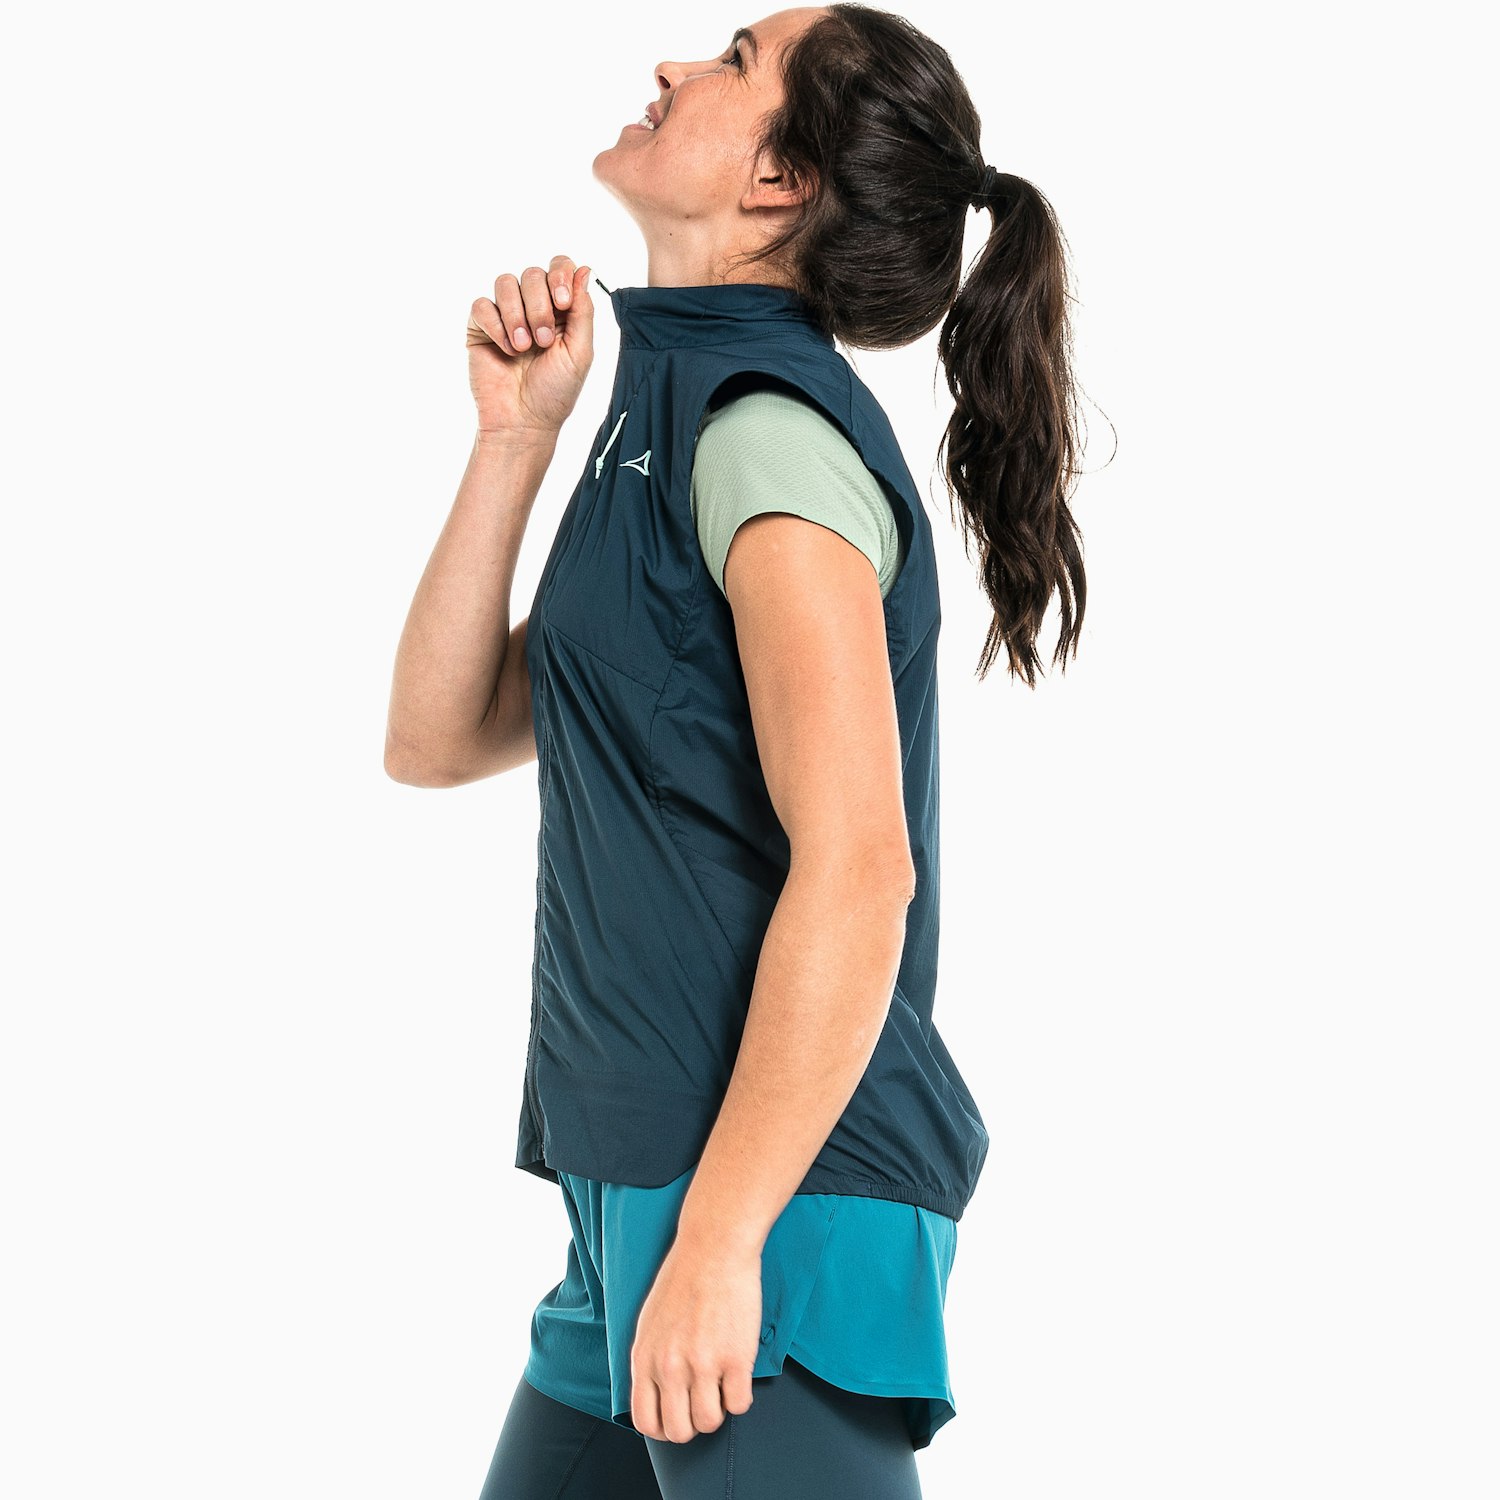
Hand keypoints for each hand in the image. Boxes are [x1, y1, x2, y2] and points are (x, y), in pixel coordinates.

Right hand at [466, 256, 594, 439]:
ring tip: (523, 347)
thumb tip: (584, 269)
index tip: (563, 303)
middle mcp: (532, 306)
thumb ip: (583, 310)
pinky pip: (482, 305)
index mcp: (560, 310)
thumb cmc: (555, 392)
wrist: (524, 420)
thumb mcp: (580, 351)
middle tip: (542, 341)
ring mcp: (505, 315)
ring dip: (517, 315)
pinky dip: (496, 326)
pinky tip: (506, 349)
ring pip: (505, 283)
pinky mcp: (480, 327)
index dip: (560, 275)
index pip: (559, 268)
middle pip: (532, 274)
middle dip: (539, 306)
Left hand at [629, 1234, 761, 1442]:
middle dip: (693, 1422)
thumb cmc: (683, 1278)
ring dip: (718, 1409)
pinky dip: (741, 1395)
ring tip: (722, 1384)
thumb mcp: (649, 1322)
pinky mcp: (736, 1359)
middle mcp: (669, 1368)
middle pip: (679, 1431)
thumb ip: (650, 1361)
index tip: (679, 1415)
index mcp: (644, 1359)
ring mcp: (703, 1365)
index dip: (664, 1427)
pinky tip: (738, 1373)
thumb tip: (656, 1395)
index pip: (646, 1422)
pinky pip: (740, 1405)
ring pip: (710, 1422)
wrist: (714, 1247)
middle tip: (704, 1400)